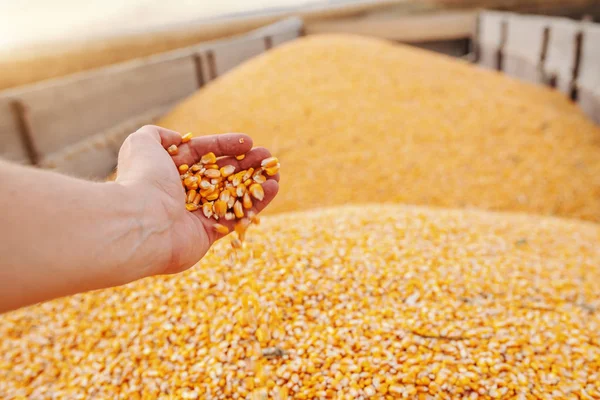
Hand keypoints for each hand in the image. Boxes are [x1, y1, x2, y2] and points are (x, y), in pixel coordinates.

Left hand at [115, 125, 278, 275]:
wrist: (143, 222)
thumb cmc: (144, 180)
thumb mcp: (141, 143)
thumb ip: (156, 134)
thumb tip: (178, 139)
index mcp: (169, 172)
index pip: (203, 154)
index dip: (225, 146)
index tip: (247, 141)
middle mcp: (183, 194)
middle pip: (221, 174)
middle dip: (246, 164)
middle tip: (267, 156)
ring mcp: (197, 215)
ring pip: (232, 195)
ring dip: (255, 182)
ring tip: (275, 171)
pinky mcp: (209, 235)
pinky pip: (237, 216)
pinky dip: (256, 203)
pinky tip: (273, 188)